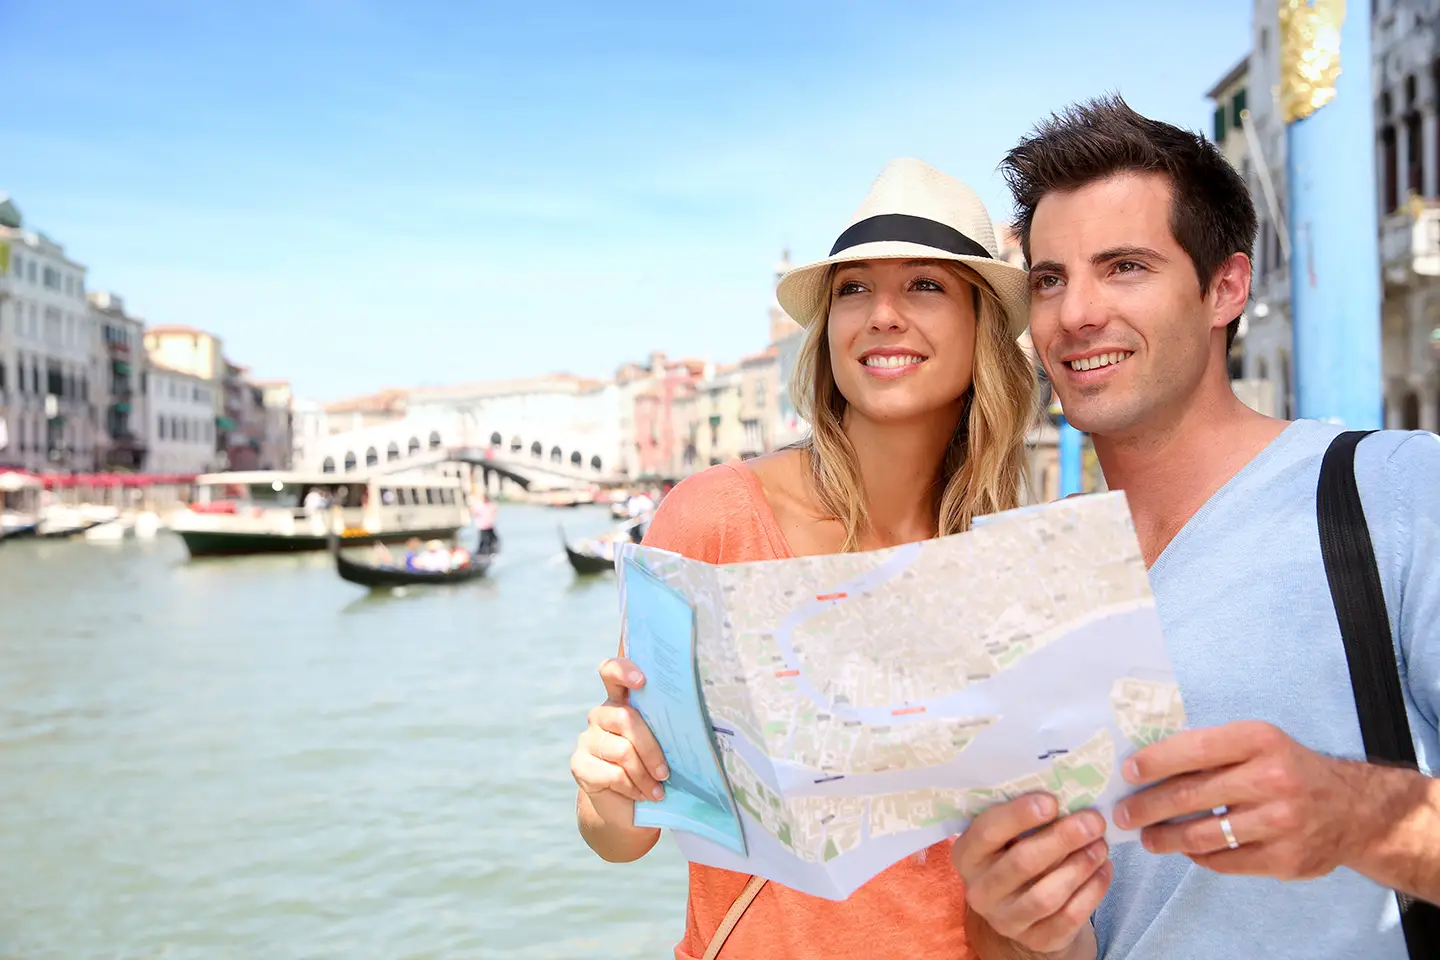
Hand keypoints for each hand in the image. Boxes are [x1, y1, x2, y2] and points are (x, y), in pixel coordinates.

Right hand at [569, 657, 669, 828]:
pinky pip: (612, 773)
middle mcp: (602, 715)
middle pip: (625, 718)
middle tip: (665, 772)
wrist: (631, 811)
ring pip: (621, 750)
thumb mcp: (666, 746)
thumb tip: (697, 719)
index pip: (612, 672)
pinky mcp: (579, 764)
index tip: (642, 681)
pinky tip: (642, 795)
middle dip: (651, 748)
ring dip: (644, 774)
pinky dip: (632, 788)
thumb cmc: (656, 771)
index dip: (623, 670)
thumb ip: (668, 728)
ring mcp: (588, 738)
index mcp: (623, 701)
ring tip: (657, 791)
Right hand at [952, 793, 1109, 957]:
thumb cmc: (1016, 855)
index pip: (988, 832)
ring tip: (1101, 845)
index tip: (1052, 801)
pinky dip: (1092, 891)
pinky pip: (1068, 917)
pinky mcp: (1037, 939)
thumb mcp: (1008, 837)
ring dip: (1080, 866)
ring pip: (1047, 894)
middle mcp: (980, 890)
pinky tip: (1104, 869)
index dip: (1019, 815)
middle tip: (1093, 821)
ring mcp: (1006, 920)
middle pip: (1022, 862)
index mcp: (967, 855)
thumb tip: (1064, 790)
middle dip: (1062, 839)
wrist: (1023, 909)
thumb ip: (1023, 816)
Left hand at [1114, 720, 1368, 879]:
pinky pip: (1226, 861)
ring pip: (1203, 835)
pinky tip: (1187, 851)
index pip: (1194, 749)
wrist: (1355, 810)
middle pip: (1191, 795)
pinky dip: (1200, 856)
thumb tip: (1148, 764)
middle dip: (1147, 807)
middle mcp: (1272, 779)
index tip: (1127, 772)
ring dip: (1166, 839)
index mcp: (1260, 741)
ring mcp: (1281, 823)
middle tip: (1122, 815)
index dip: (1155, 762)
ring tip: (1147, 838)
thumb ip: (1213, 750)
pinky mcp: (1286, 859)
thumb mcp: (1259, 742)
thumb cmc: (1290, 769)